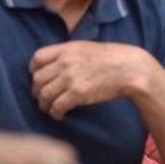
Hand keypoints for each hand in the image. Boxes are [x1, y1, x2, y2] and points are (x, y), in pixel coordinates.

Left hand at [30, 41, 150, 120]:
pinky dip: (55, 113)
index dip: (34, 70)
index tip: (39, 78)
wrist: (131, 68)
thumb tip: (53, 66)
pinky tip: (60, 115)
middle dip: (37, 91)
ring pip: (44, 95)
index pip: (37, 58)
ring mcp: (71, 77)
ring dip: (44, 105)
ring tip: (50, 109)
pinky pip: (56, 107)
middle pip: (38, 79)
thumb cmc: (112, 58)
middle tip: (43, 98)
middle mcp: (66, 62)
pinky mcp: (78, 93)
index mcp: (67, 49)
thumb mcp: (87, 48)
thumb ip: (68, 54)